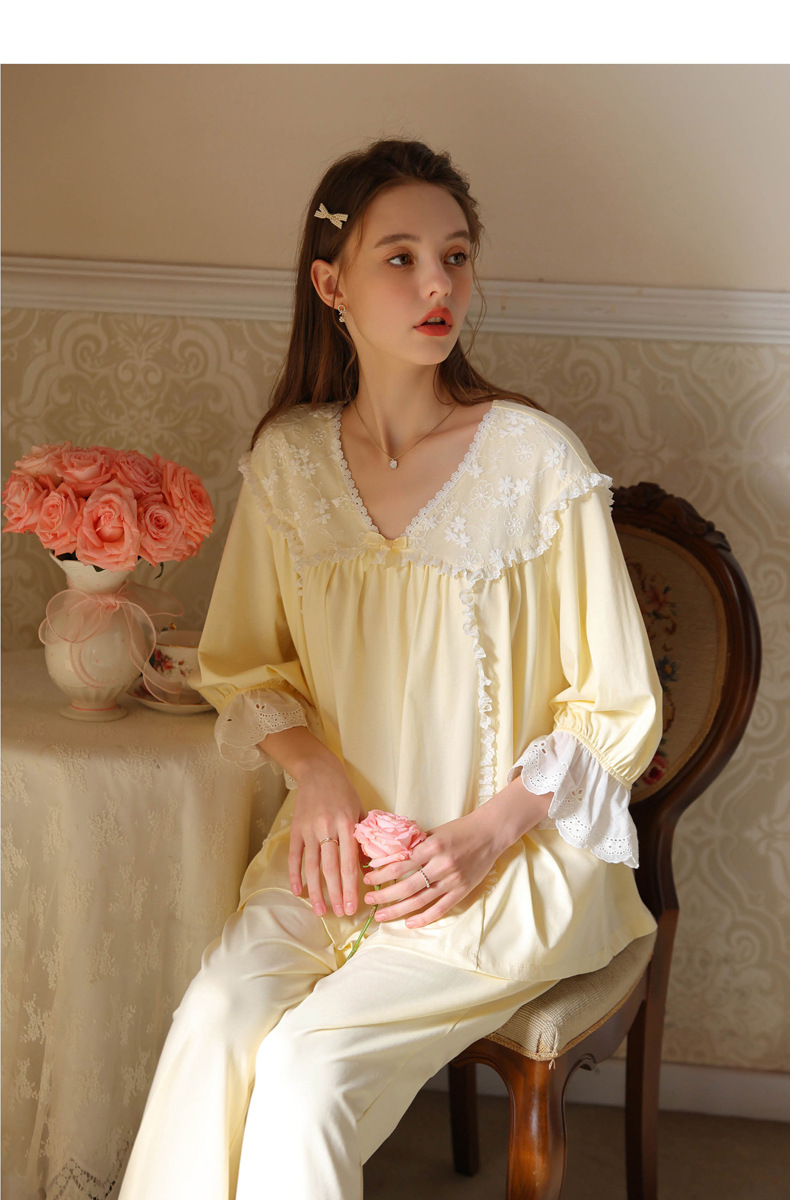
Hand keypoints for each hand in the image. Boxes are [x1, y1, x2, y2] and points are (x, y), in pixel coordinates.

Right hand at [287, 753, 365, 918]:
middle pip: (330, 868)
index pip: (349, 862)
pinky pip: (294, 857)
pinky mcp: (296, 829)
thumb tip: (367, 867)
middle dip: (336, 894)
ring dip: (316, 890)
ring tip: (320, 910)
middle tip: (340, 914)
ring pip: (312, 866)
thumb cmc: (344, 792)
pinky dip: (295, 875)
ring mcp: (309, 829)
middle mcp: (327, 828)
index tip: (352, 906)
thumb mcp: (360, 810)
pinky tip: (298, 892)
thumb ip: (363, 838)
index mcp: (346, 824)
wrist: (318, 771)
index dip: (350, 886)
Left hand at [362, 777, 551, 927]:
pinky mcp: (462, 891)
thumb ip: (416, 846)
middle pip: (405, 886)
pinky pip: (439, 908)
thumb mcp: (435, 832)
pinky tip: (409, 923)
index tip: (368, 878)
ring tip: (381, 915)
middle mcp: (441, 865)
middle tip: (369, 899)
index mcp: (432, 847)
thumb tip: (391, 857)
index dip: (381, 874)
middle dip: (384, 895)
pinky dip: (423, 918)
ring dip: (397, 909)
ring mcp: (452, 880)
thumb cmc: (460, 830)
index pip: (400, 864)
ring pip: (419, 900)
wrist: (490, 833)